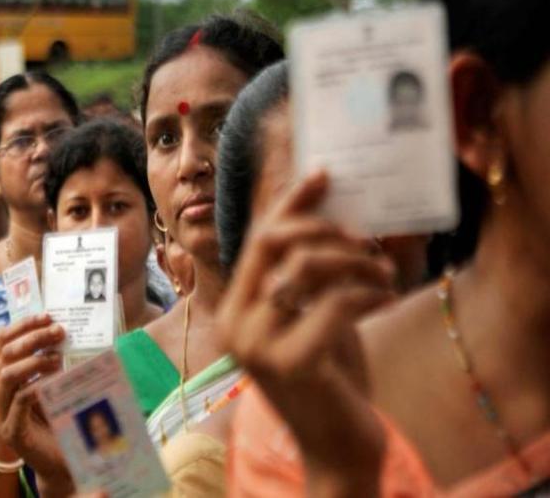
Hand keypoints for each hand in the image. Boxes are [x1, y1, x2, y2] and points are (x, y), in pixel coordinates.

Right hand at [0, 315, 68, 478]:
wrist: (55, 459)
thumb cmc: (54, 416)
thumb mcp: (50, 383)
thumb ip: (50, 360)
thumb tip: (64, 331)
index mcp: (2, 376)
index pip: (2, 342)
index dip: (22, 326)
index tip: (47, 316)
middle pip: (5, 354)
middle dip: (32, 338)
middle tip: (58, 331)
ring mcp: (1, 412)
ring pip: (7, 376)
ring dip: (33, 362)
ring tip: (57, 358)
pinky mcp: (13, 431)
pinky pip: (20, 402)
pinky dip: (36, 387)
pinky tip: (53, 380)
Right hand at [216, 172, 391, 489]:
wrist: (338, 446)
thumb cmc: (330, 378)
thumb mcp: (315, 318)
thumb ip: (311, 277)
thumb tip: (331, 216)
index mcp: (235, 309)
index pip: (256, 238)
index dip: (290, 202)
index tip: (324, 174)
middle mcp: (235, 324)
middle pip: (273, 242)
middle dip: (324, 227)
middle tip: (363, 238)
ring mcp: (257, 345)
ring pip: (305, 267)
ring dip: (356, 261)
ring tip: (383, 272)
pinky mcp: (291, 363)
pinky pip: (335, 302)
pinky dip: (369, 292)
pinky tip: (385, 296)